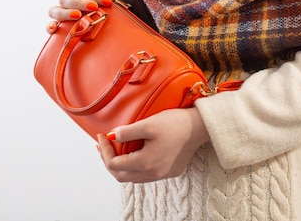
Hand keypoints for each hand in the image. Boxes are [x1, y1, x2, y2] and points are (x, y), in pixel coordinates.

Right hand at [45, 0, 111, 32]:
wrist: (98, 6)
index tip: (108, 2)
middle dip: (79, 3)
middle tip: (93, 7)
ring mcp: (61, 9)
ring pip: (54, 11)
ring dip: (65, 14)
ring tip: (78, 16)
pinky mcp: (59, 23)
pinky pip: (49, 25)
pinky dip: (50, 26)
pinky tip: (54, 28)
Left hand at [96, 108, 210, 182]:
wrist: (199, 127)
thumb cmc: (174, 123)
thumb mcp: (147, 124)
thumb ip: (127, 132)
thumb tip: (111, 136)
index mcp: (145, 162)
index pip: (114, 164)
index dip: (104, 151)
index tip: (101, 136)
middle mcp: (153, 173)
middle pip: (121, 176)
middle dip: (108, 161)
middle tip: (103, 146)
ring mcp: (162, 175)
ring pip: (133, 178)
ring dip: (121, 166)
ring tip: (115, 150)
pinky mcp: (170, 172)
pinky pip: (145, 175)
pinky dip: (134, 167)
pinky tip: (133, 154)